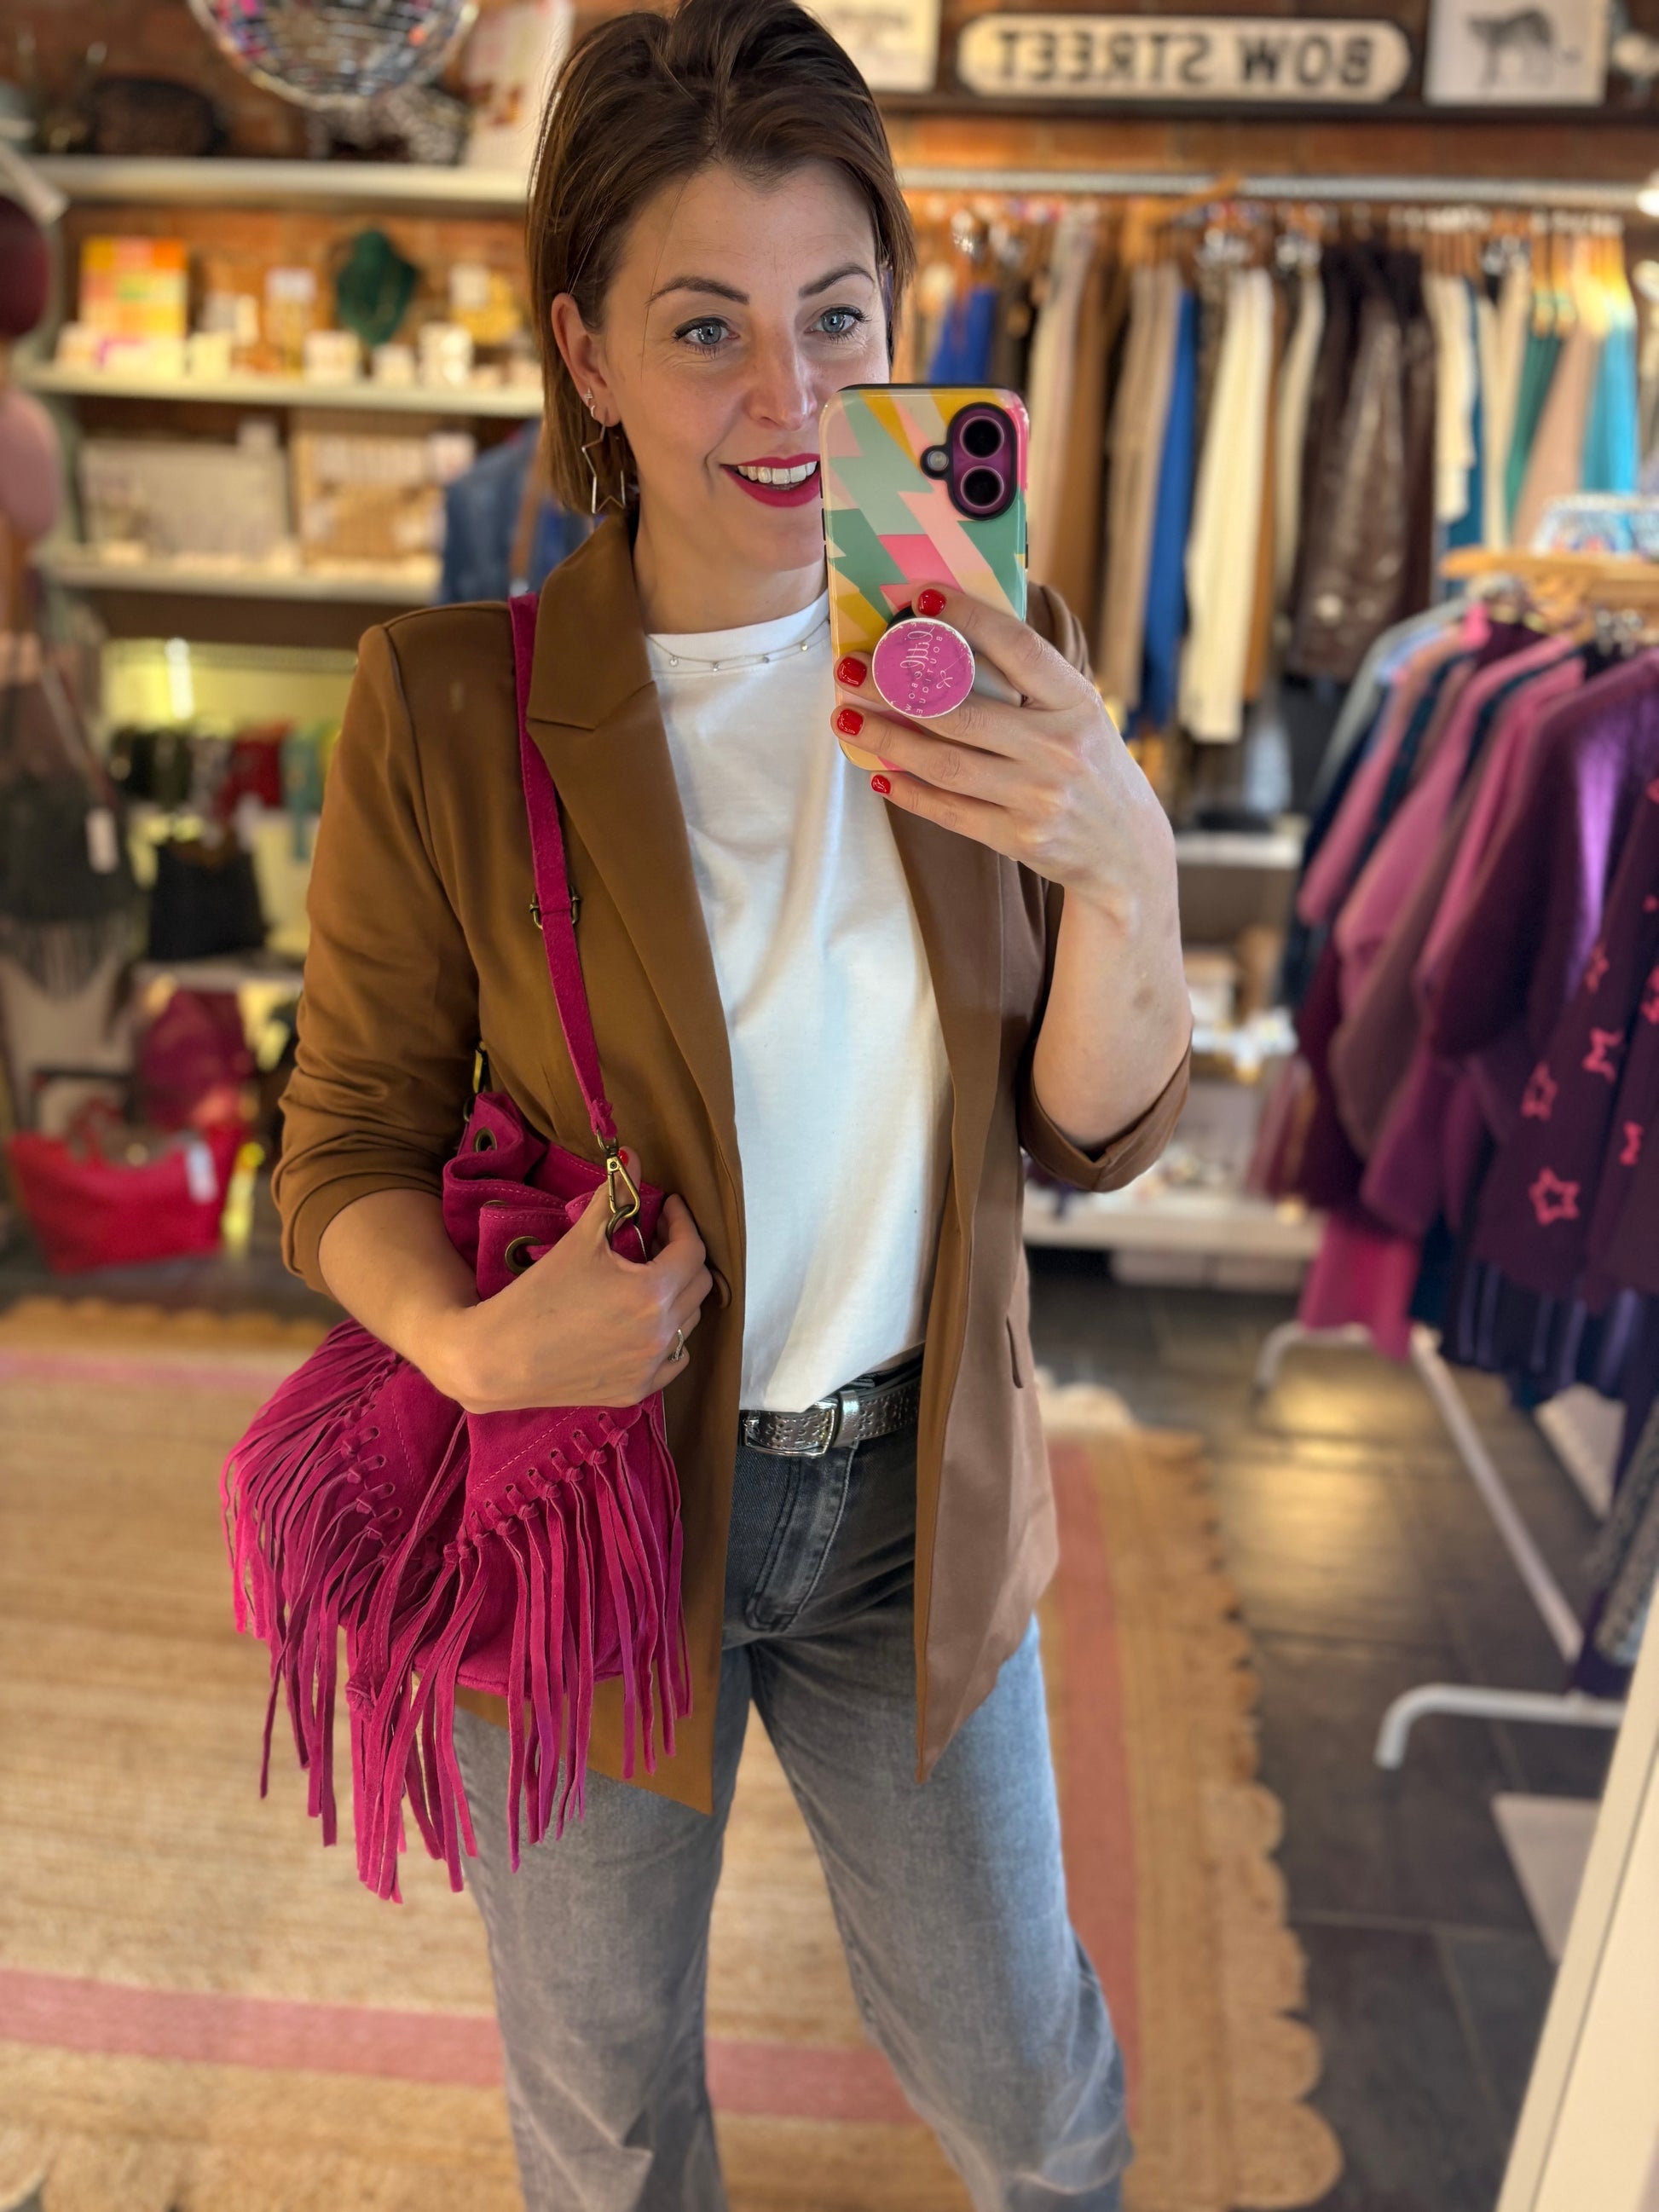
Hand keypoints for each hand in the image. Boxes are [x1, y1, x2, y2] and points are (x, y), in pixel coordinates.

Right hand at [431, 1162, 713, 1413]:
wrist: (497, 1358)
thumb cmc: (536, 1294)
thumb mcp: (579, 1240)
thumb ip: (614, 1197)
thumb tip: (632, 1158)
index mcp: (652, 1292)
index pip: (692, 1250)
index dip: (682, 1223)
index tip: (668, 1209)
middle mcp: (662, 1333)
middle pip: (698, 1285)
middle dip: (682, 1256)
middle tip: (657, 1239)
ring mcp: (652, 1366)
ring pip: (690, 1322)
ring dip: (678, 1295)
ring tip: (649, 1278)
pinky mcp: (638, 1390)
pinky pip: (674, 1358)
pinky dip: (668, 1337)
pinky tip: (644, 1323)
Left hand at [832, 585, 1174, 921]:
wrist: (1127, 855)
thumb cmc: (1092, 769)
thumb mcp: (1081, 716)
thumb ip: (1033, 684)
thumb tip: (954, 634)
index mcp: (1077, 704)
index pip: (1017, 647)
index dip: (967, 618)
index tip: (920, 597)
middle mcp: (1059, 749)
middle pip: (962, 711)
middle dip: (896, 687)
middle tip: (852, 667)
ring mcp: (1038, 797)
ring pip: (945, 763)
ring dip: (887, 738)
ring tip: (846, 718)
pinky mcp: (1018, 838)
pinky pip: (949, 811)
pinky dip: (909, 791)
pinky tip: (878, 773)